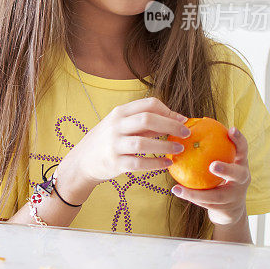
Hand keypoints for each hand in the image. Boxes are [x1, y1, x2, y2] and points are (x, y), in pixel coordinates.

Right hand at [70, 97, 190, 184]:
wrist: (83, 160)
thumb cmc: (107, 140)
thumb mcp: (121, 126)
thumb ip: (144, 123)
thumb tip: (174, 121)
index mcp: (120, 113)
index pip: (148, 104)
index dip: (169, 111)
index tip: (182, 120)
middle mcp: (116, 126)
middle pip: (147, 119)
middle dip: (171, 125)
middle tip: (186, 133)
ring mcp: (114, 145)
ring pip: (143, 143)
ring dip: (165, 146)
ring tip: (179, 149)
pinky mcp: (114, 163)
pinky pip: (138, 164)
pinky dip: (155, 164)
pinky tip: (166, 164)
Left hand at [170, 127, 250, 225]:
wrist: (230, 208)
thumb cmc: (221, 176)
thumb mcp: (221, 160)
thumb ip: (209, 147)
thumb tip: (184, 126)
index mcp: (240, 163)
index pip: (242, 149)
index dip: (239, 140)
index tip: (231, 129)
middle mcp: (242, 179)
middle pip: (238, 175)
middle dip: (227, 170)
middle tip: (212, 165)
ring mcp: (235, 196)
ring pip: (218, 196)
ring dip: (197, 193)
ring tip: (178, 188)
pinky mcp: (225, 209)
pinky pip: (206, 203)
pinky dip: (190, 197)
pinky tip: (176, 190)